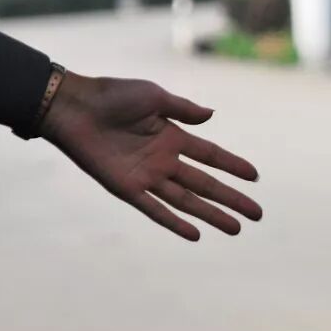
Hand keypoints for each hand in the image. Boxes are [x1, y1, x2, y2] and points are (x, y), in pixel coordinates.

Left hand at [40, 72, 261, 240]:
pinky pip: (155, 209)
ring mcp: (148, 176)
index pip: (212, 156)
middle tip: (257, 214)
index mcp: (173, 136)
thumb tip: (212, 116)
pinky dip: (174, 222)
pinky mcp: (127, 188)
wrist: (73, 107)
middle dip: (232, 199)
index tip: (255, 177)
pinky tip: (195, 235)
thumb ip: (183, 109)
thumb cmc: (112, 96)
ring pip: (188, 201)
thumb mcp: (153, 96)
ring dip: (212, 215)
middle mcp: (164, 160)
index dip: (233, 166)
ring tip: (236, 229)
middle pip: (207, 184)